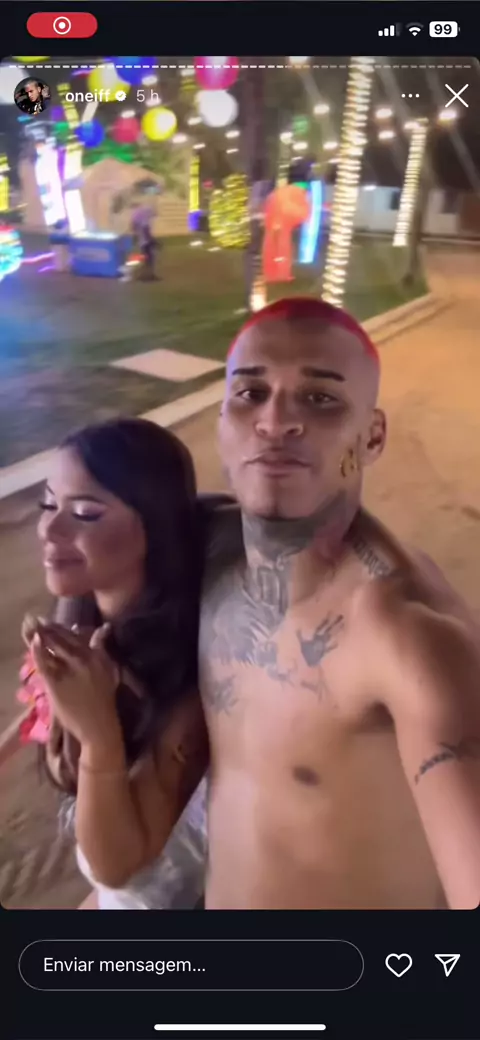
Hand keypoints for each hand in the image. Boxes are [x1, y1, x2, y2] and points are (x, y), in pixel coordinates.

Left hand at [30, 622, 120, 746]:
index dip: (60, 627)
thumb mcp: (109, 669)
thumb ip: (102, 648)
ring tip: (30, 626)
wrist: (99, 725)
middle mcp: (82, 660)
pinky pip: (44, 664)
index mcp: (95, 655)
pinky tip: (34, 642)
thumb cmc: (104, 699)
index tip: (48, 621)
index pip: (74, 636)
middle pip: (61, 638)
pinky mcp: (56, 684)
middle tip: (35, 620)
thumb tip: (104, 628)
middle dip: (47, 627)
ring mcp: (68, 671)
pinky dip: (38, 651)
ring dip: (40, 634)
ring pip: (52, 647)